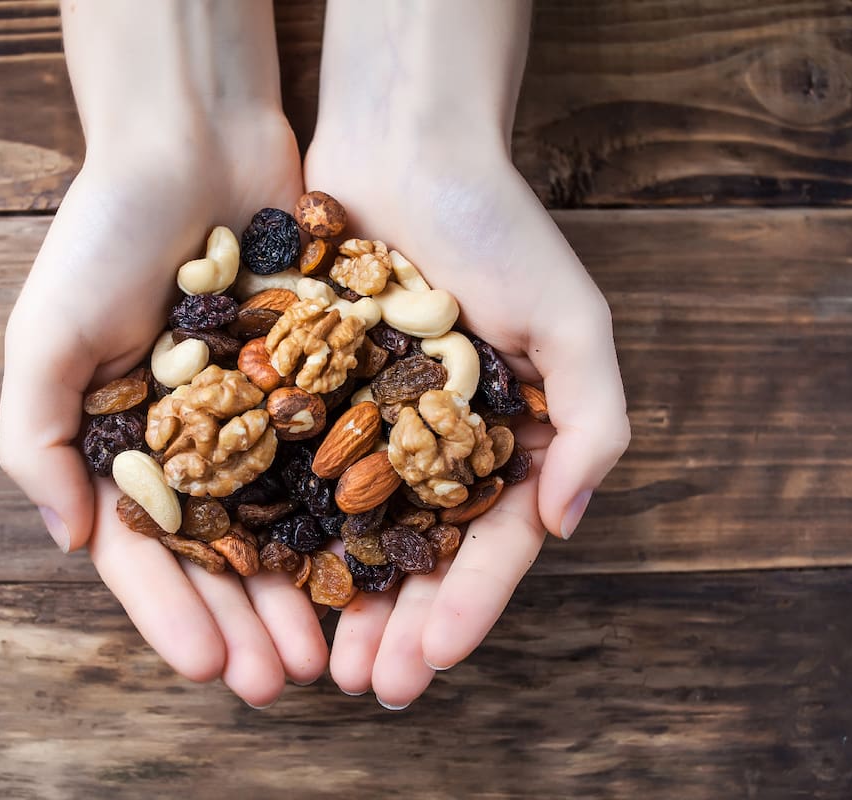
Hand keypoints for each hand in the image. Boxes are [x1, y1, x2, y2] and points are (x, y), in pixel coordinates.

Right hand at [0, 0, 327, 706]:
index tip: (206, 668)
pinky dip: (350, 507)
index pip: (146, 550)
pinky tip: (377, 557)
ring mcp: (256, 412)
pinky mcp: (316, 375)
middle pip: (223, 550)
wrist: (194, 139)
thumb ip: (33, 438)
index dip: (173, 613)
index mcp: (123, 442)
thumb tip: (69, 538)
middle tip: (283, 679)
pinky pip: (335, 454)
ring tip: (333, 646)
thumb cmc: (106, 233)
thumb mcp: (45, 333)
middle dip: (247, 619)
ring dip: (303, 584)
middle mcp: (193, 438)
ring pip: (286, 517)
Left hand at [304, 134, 629, 707]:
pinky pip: (290, 470)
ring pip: (348, 531)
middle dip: (396, 625)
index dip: (467, 608)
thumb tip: (569, 521)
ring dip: (334, 600)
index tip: (430, 662)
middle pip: (416, 555)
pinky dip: (278, 527)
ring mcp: (367, 422)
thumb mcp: (572, 319)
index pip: (492, 545)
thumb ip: (593, 421)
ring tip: (311, 660)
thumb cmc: (498, 226)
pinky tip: (259, 576)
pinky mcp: (307, 393)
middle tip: (364, 686)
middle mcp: (433, 444)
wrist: (403, 144)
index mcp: (503, 440)